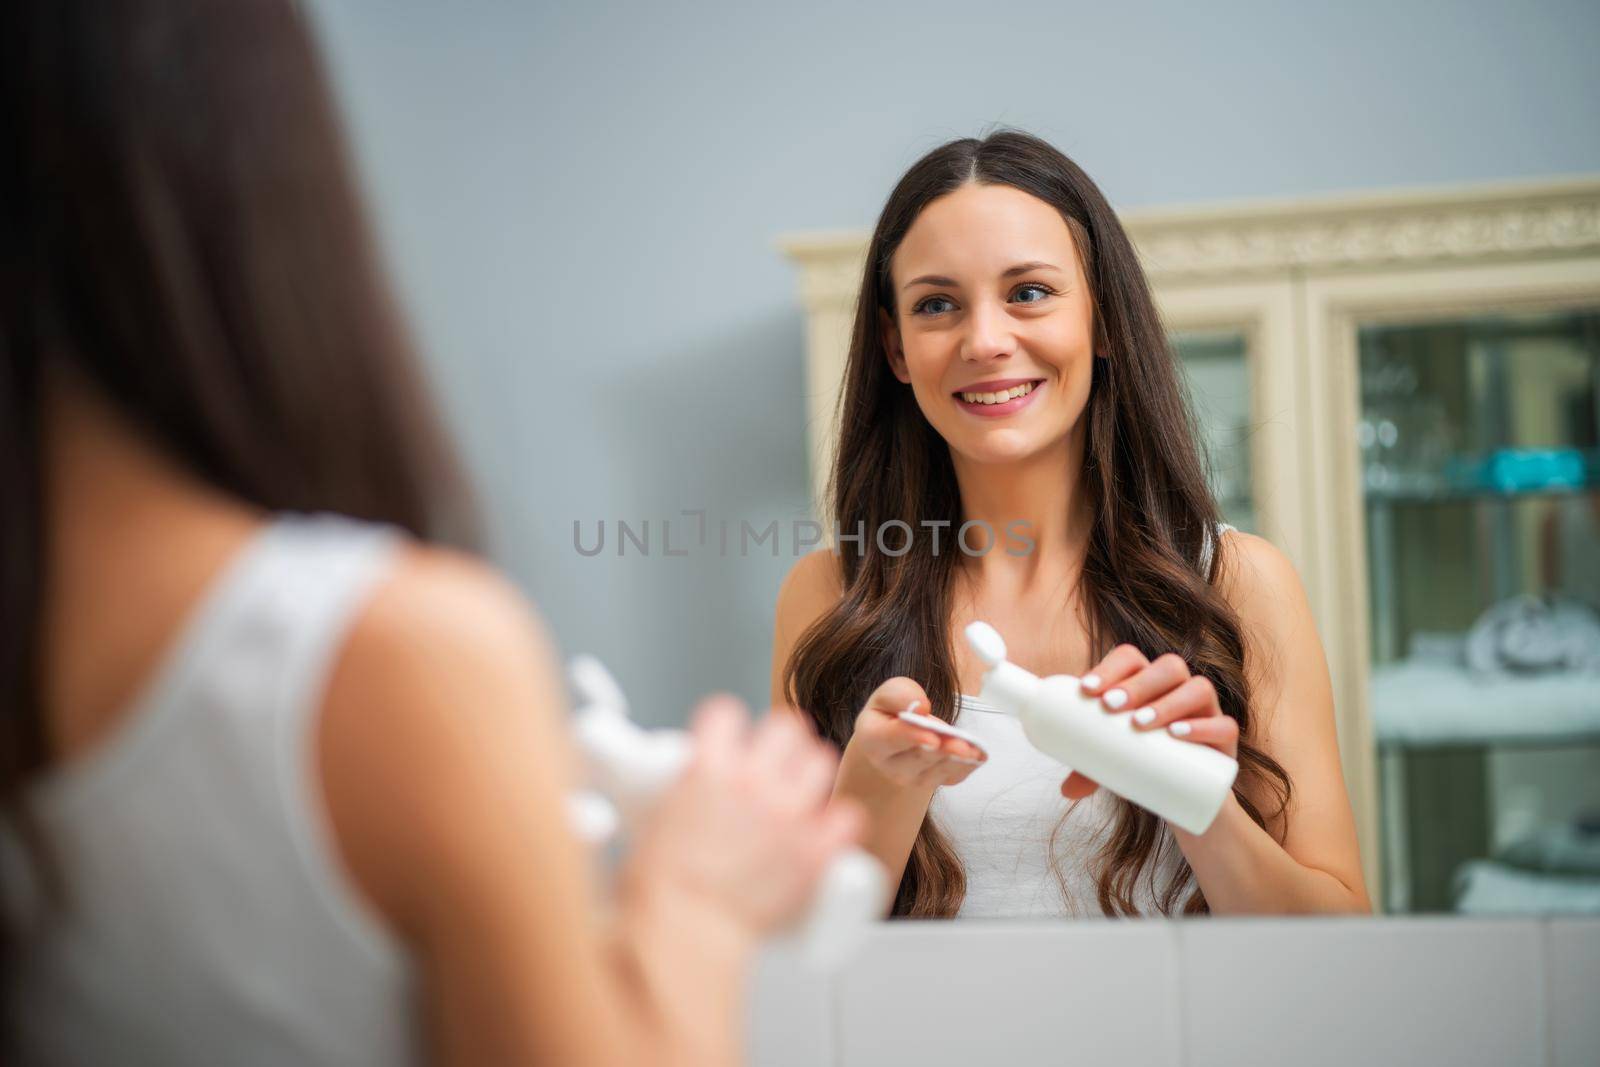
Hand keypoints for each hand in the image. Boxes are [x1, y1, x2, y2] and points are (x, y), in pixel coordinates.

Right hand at [624, 694, 862, 942]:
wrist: (685, 934)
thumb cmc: (658, 893)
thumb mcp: (651, 825)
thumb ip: (674, 805)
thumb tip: (681, 808)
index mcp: (707, 768)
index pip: (725, 713)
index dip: (728, 725)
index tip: (729, 739)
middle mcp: (752, 781)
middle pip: (785, 727)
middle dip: (781, 741)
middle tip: (776, 762)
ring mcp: (789, 814)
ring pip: (820, 761)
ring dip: (811, 772)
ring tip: (803, 793)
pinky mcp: (816, 851)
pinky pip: (848, 816)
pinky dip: (840, 823)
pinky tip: (830, 831)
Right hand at [846, 677, 985, 788]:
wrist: (899, 732)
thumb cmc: (893, 709)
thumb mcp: (891, 692)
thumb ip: (900, 694)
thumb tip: (919, 707)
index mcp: (872, 739)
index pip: (891, 739)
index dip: (912, 737)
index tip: (931, 737)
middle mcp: (890, 765)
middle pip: (918, 759)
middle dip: (941, 751)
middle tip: (960, 745)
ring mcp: (912, 777)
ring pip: (937, 771)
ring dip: (957, 760)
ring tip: (973, 748)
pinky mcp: (934, 781)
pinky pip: (952, 777)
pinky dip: (967, 766)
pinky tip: (978, 755)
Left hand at [1062, 646, 1237, 799]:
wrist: (1187, 792)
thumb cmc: (1144, 761)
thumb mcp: (1114, 762)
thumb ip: (1090, 770)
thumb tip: (1066, 791)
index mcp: (1148, 682)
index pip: (1131, 658)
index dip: (1110, 668)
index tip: (1086, 690)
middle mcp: (1179, 687)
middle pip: (1167, 667)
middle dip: (1137, 684)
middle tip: (1110, 706)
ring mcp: (1206, 709)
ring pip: (1197, 687)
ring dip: (1167, 702)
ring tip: (1140, 724)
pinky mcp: (1225, 737)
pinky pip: (1224, 724)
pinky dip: (1202, 726)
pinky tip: (1178, 734)